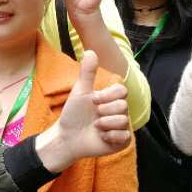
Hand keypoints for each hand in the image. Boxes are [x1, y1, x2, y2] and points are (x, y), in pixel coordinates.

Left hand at [34, 52, 131, 171]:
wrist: (67, 137)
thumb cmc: (73, 115)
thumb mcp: (80, 92)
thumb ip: (88, 73)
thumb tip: (90, 51)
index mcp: (112, 99)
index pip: (122, 91)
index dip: (107, 96)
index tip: (93, 101)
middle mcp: (120, 111)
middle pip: (123, 105)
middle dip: (104, 111)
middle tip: (93, 116)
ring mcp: (122, 126)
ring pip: (123, 120)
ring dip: (104, 125)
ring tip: (95, 127)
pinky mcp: (122, 141)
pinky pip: (124, 136)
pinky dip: (109, 137)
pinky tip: (101, 137)